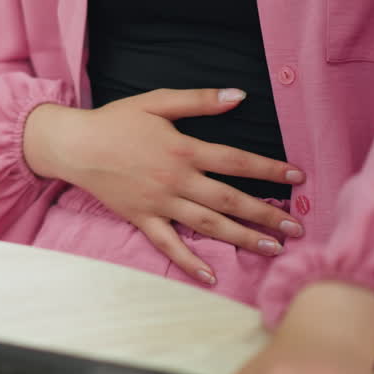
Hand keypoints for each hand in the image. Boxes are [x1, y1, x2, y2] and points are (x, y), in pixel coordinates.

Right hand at [22, 89, 305, 284]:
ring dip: (242, 238)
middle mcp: (176, 180)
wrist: (75, 146)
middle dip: (266, 214)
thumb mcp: (157, 101)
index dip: (269, 169)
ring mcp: (159, 203)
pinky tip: (212, 277)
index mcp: (183, 150)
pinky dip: (190, 263)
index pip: (236, 161)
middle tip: (296, 229)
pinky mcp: (142, 219)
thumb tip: (239, 96)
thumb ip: (199, 101)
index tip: (298, 178)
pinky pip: (169, 246)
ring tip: (272, 249)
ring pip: (208, 225)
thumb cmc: (116, 121)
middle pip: (229, 199)